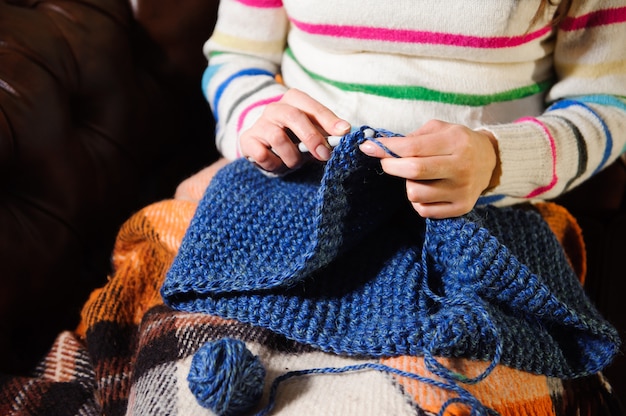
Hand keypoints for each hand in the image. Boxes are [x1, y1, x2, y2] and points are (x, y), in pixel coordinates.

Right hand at [239, 89, 350, 172]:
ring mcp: (260, 124)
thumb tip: (346, 133)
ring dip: (292, 157)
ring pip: (278, 138)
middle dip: (312, 137)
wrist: (262, 147)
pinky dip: (274, 164)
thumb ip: (328, 133)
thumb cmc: (293, 140)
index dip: (329, 119)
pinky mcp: (248, 140)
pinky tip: (277, 164)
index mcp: (293, 101)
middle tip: (324, 155)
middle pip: (294, 117)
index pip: (312, 107)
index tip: (344, 132)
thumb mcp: (312, 133)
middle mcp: (275, 108)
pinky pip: (263, 154)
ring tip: (295, 163)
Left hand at [359, 120, 499, 218]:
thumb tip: (381, 146)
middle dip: (391, 166)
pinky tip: (426, 190)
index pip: (412, 147)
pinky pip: (424, 210)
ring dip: (408, 185)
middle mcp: (461, 167)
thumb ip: (413, 137)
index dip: (386, 149)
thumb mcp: (440, 129)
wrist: (491, 161)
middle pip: (413, 171)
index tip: (369, 147)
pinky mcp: (461, 208)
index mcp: (455, 142)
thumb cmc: (457, 142)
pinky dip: (418, 201)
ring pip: (415, 194)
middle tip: (387, 162)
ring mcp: (462, 190)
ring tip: (417, 177)